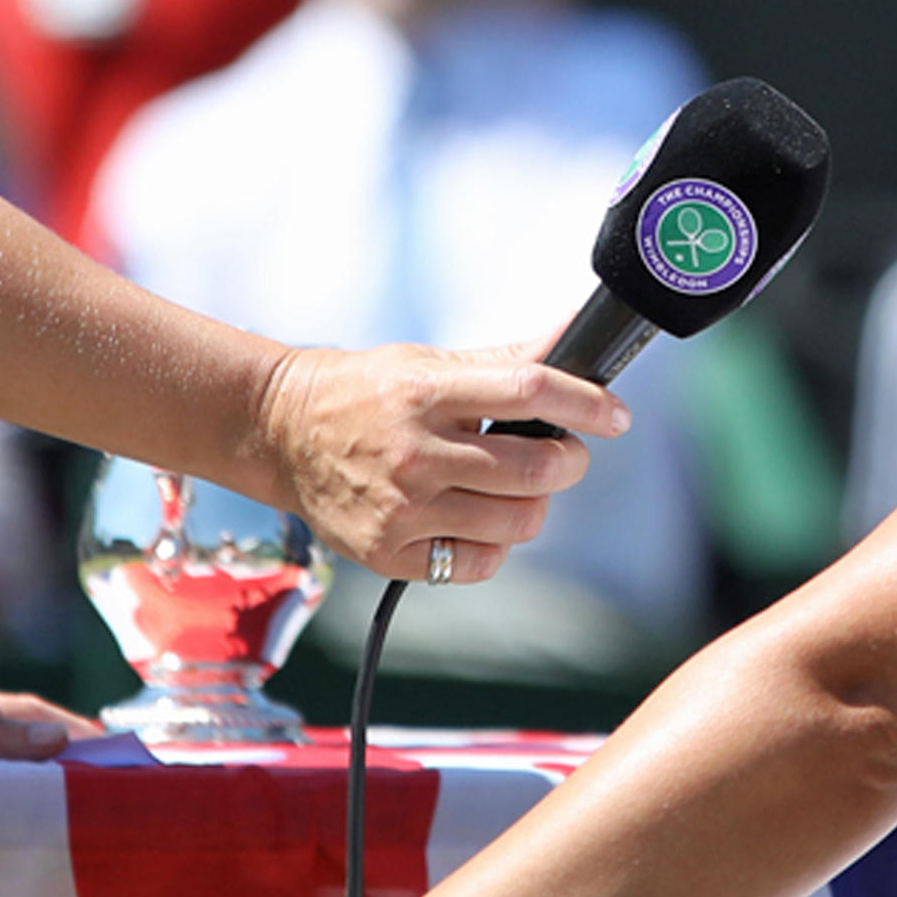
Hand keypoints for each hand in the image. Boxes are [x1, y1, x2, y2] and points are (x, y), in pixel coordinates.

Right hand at [230, 338, 624, 582]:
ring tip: (516, 488)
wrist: (282, 433)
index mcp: (426, 392)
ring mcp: (401, 509)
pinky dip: (493, 546)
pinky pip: (476, 564)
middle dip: (569, 462)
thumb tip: (572, 332)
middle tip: (564, 454)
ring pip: (516, 522)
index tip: (614, 415)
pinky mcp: (388, 553)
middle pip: (534, 469)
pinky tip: (477, 521)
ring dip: (535, 504)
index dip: (586, 404)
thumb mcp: (429, 361)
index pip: (530, 392)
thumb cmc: (365, 392)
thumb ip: (506, 359)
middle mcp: (415, 453)